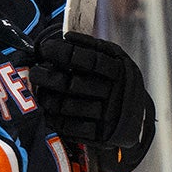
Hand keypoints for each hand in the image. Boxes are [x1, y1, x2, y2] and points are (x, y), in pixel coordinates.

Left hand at [31, 31, 155, 171]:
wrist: (137, 117)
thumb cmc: (116, 81)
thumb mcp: (114, 59)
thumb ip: (93, 48)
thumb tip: (67, 36)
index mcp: (119, 70)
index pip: (89, 60)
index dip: (64, 53)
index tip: (45, 47)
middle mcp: (115, 93)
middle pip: (73, 84)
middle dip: (47, 77)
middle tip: (34, 72)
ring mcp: (107, 116)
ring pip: (68, 106)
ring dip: (46, 98)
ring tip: (37, 90)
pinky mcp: (99, 135)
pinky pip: (70, 127)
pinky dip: (54, 118)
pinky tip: (46, 109)